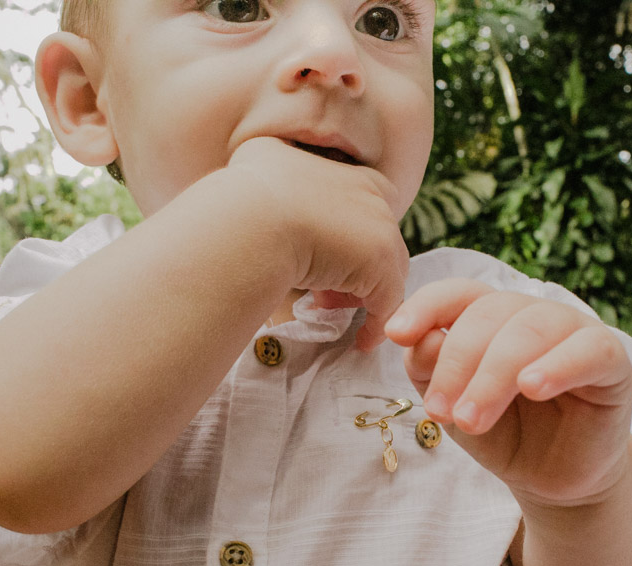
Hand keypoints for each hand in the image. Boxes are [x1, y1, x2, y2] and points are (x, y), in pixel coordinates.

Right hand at [226, 137, 410, 349]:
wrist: (252, 219)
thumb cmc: (243, 195)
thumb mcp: (259, 160)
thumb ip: (274, 161)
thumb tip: (263, 159)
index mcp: (343, 168)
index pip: (361, 204)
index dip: (344, 234)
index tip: (317, 255)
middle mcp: (370, 191)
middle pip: (376, 237)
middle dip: (353, 265)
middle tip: (324, 291)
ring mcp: (380, 225)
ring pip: (385, 268)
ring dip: (362, 292)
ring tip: (332, 310)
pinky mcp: (381, 262)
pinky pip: (389, 300)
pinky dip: (377, 323)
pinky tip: (361, 340)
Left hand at [385, 279, 631, 506]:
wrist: (554, 479)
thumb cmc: (506, 435)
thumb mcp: (456, 409)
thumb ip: (432, 373)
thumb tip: (418, 340)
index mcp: (492, 318)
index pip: (459, 293)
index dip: (426, 306)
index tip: (397, 334)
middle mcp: (533, 314)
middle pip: (490, 312)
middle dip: (458, 363)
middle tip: (441, 412)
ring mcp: (575, 332)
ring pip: (531, 330)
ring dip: (494, 376)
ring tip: (472, 420)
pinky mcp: (611, 359)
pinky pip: (587, 349)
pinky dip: (556, 365)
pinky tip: (533, 388)